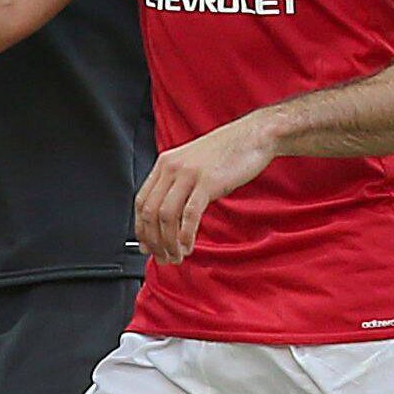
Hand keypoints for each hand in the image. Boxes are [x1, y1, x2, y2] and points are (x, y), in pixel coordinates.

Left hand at [132, 114, 277, 263]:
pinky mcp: (207, 182)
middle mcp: (171, 168)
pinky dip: (185, 235)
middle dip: (153, 241)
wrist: (252, 136)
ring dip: (168, 242)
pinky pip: (189, 215)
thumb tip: (168, 218)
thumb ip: (178, 186)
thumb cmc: (226, 153)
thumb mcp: (192, 165)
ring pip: (166, 216)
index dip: (141, 228)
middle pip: (150, 212)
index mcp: (164, 164)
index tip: (146, 245)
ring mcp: (188, 175)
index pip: (141, 201)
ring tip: (176, 256)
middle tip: (162, 257)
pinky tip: (188, 246)